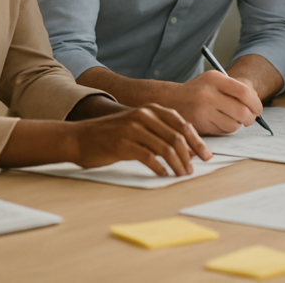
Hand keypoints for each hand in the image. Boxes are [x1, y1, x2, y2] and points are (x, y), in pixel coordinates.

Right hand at [70, 103, 211, 174]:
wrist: (79, 138)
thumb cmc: (111, 135)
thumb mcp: (138, 126)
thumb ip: (160, 133)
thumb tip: (188, 149)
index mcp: (150, 109)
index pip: (182, 124)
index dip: (196, 140)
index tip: (206, 155)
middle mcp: (143, 115)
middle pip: (177, 136)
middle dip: (190, 154)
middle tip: (194, 169)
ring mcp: (133, 128)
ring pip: (166, 147)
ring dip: (177, 164)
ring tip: (181, 174)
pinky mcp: (123, 144)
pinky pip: (149, 157)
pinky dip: (160, 168)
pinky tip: (164, 175)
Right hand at [172, 70, 263, 134]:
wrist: (171, 99)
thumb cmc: (199, 90)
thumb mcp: (214, 81)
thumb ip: (234, 88)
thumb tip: (256, 102)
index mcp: (215, 79)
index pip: (244, 92)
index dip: (256, 103)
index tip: (258, 109)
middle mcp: (208, 94)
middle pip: (242, 111)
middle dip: (251, 118)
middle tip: (250, 118)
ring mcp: (203, 110)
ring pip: (234, 124)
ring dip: (238, 125)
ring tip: (232, 119)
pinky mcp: (199, 124)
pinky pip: (223, 131)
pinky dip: (226, 129)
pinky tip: (220, 122)